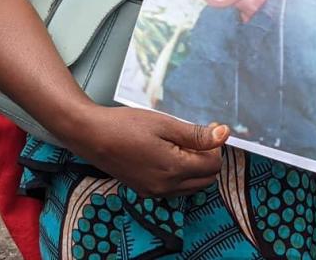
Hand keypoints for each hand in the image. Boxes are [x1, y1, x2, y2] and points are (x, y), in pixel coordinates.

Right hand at [64, 105, 228, 197]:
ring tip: (182, 143)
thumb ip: (197, 134)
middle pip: (206, 179)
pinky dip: (182, 174)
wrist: (92, 136)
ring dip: (196, 167)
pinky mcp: (146, 191)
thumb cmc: (126, 126)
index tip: (209, 128)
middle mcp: (167, 187)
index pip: (213, 165)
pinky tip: (170, 154)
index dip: (215, 146)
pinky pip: (176, 188)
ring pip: (193, 186)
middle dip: (208, 158)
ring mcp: (155, 192)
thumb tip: (224, 134)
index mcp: (174, 169)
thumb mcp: (165, 124)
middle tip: (198, 136)